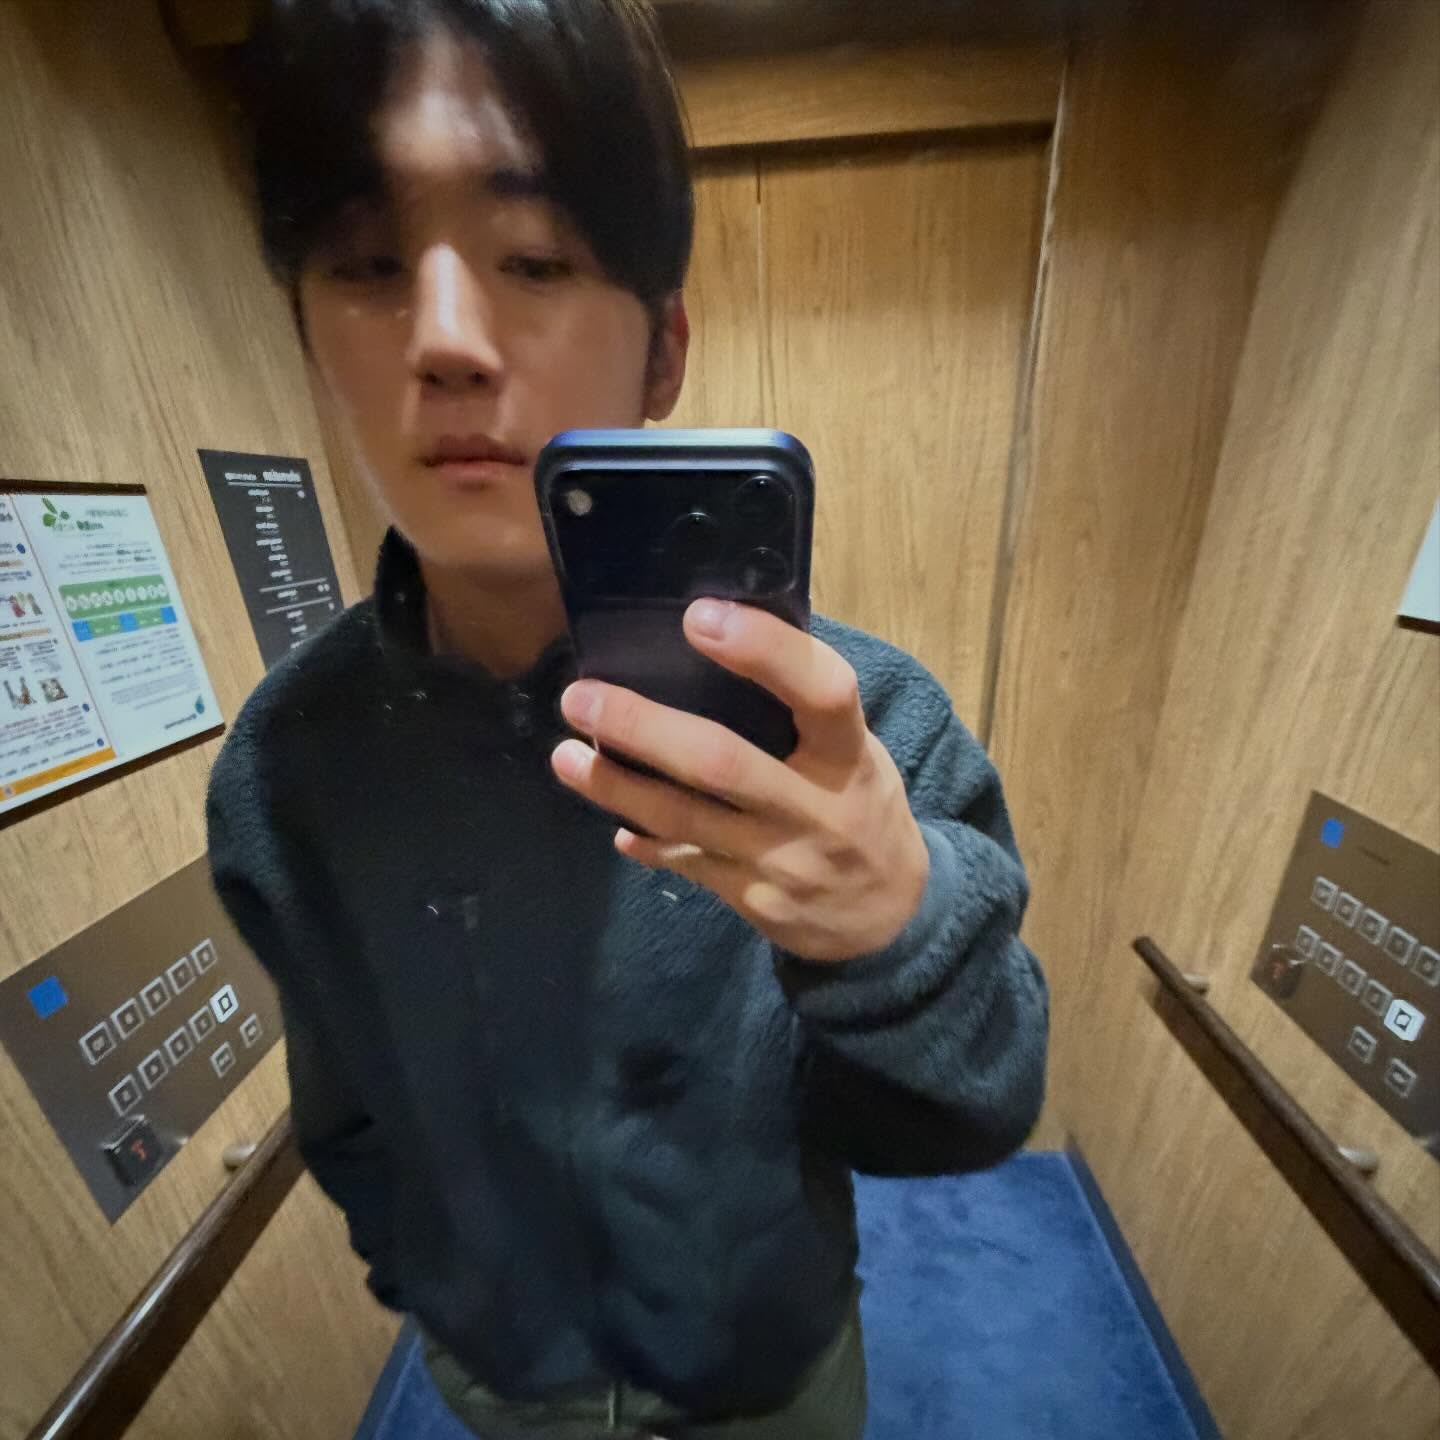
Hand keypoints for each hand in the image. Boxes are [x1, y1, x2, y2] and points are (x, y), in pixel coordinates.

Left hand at [550, 599, 929, 962]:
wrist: (890, 917)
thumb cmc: (861, 806)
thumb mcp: (858, 753)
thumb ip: (804, 712)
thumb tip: (721, 636)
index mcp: (850, 755)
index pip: (821, 691)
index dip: (765, 650)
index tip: (699, 617)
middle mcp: (816, 808)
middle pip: (720, 762)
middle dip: (642, 726)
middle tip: (581, 696)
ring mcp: (781, 860)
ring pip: (683, 819)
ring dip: (615, 786)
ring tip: (564, 756)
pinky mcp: (753, 901)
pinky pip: (686, 865)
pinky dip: (646, 841)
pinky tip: (614, 824)